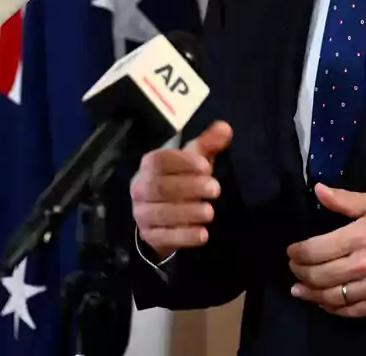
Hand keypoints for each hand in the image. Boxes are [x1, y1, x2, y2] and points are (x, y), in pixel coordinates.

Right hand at [131, 121, 232, 260]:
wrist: (165, 217)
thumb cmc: (181, 180)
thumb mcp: (195, 161)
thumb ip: (208, 144)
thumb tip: (225, 128)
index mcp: (149, 165)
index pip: (159, 161)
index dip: (182, 163)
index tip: (206, 166)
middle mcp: (140, 188)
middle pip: (159, 187)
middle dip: (189, 188)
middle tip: (215, 190)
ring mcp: (141, 213)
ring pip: (160, 213)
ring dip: (187, 213)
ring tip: (210, 212)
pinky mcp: (148, 235)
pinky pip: (163, 237)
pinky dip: (184, 236)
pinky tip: (203, 235)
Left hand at [286, 183, 365, 317]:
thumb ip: (345, 199)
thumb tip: (318, 190)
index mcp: (360, 236)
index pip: (316, 249)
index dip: (297, 253)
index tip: (292, 252)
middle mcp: (364, 264)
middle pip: (320, 275)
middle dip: (300, 273)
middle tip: (294, 269)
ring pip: (332, 297)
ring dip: (311, 294)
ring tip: (300, 289)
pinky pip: (352, 311)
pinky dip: (333, 309)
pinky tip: (324, 302)